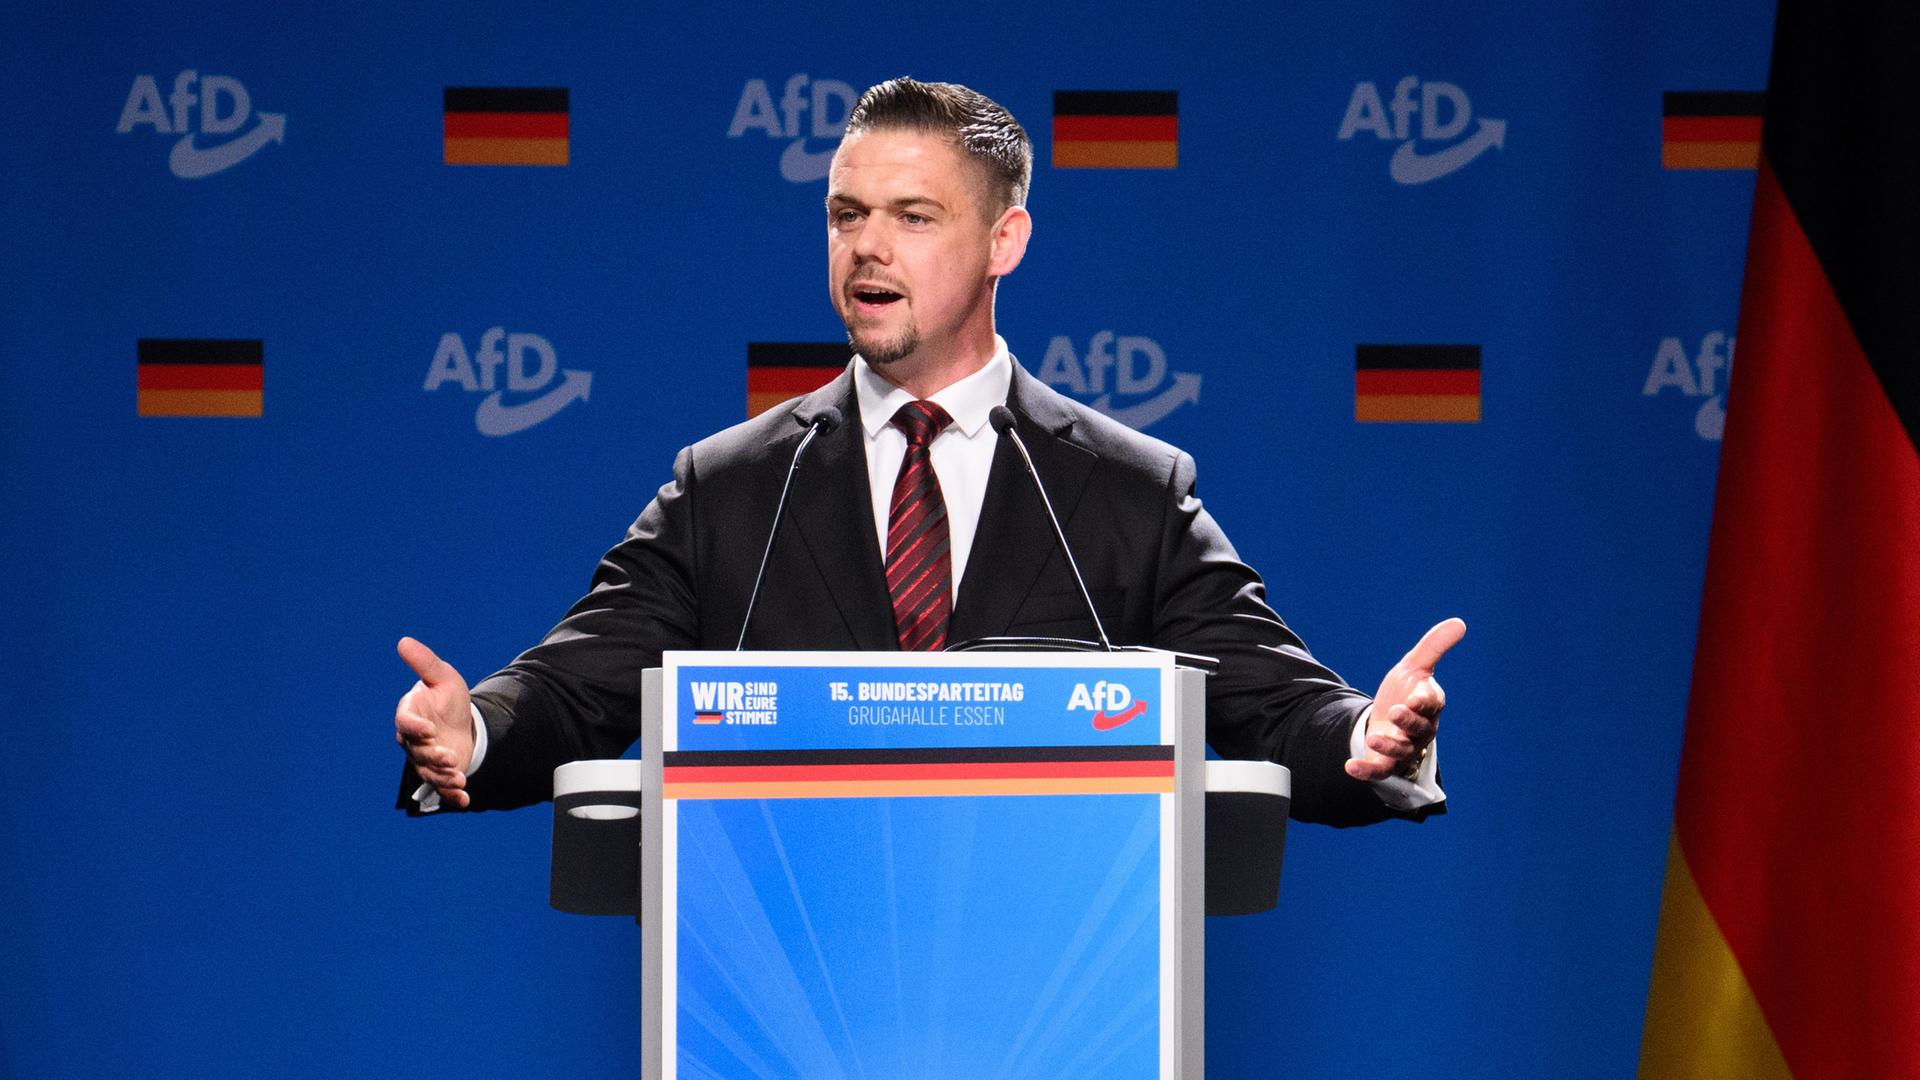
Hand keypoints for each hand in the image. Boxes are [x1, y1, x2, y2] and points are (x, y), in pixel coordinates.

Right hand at [394, 637, 474, 808]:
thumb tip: (404, 641)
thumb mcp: (442, 677)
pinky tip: (464, 800)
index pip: (405, 723)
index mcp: (410, 715)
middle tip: (451, 758)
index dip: (414, 727)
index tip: (427, 730)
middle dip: (434, 757)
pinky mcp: (439, 773)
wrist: (462, 719)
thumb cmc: (447, 697)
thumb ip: (425, 663)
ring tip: (460, 779)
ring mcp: (425, 758)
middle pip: (418, 752)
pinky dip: (451, 795)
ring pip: (428, 772)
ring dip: (443, 778)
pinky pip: (441, 787)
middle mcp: (413, 740)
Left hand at [1346, 618, 1464, 781]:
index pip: (1432, 704)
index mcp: (1429, 705)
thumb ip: (1434, 646)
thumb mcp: (1414, 666)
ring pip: (1402, 752)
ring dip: (1390, 746)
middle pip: (1419, 729)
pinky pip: (1379, 770)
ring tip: (1375, 738)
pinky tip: (1350, 767)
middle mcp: (1420, 729)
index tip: (1417, 697)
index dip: (1425, 701)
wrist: (1386, 716)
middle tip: (1396, 711)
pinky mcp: (1385, 761)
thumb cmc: (1405, 691)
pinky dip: (1366, 771)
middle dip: (1408, 722)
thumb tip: (1459, 622)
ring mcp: (1403, 747)